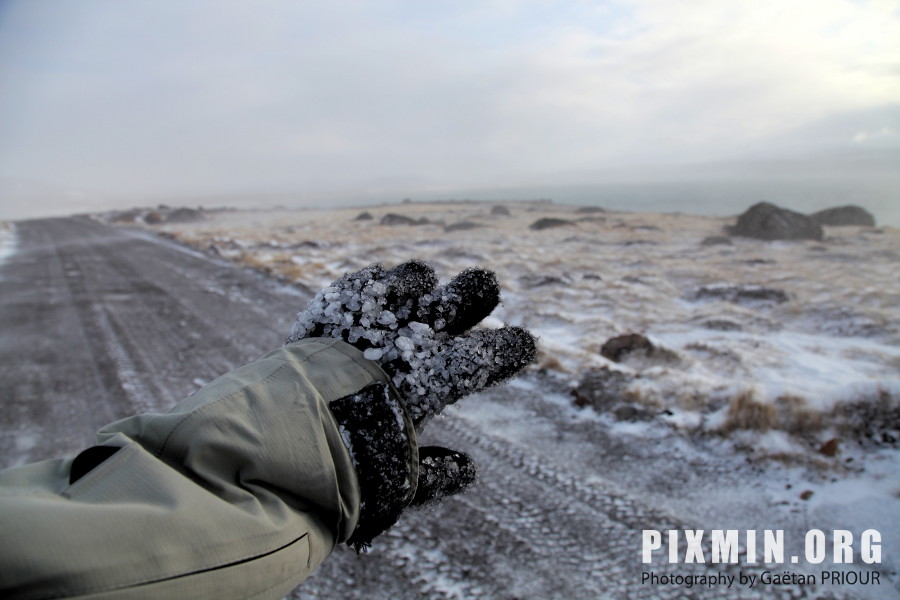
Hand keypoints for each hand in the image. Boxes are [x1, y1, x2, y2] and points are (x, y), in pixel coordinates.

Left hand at [288, 261, 535, 548]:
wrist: (283, 427)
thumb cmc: (346, 464)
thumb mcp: (396, 484)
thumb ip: (433, 477)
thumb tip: (467, 469)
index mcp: (436, 380)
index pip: (486, 358)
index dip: (509, 349)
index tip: (523, 344)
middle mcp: (412, 340)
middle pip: (459, 301)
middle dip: (476, 292)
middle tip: (486, 288)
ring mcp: (374, 316)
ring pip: (413, 280)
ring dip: (423, 281)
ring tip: (425, 283)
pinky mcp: (335, 306)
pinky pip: (363, 283)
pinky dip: (375, 283)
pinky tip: (377, 284)